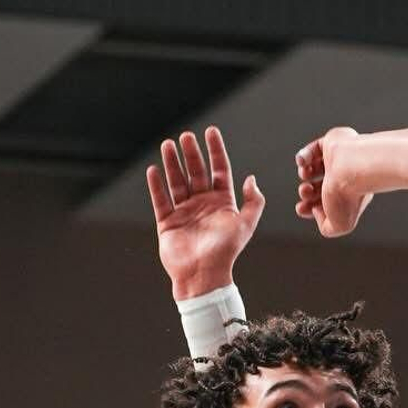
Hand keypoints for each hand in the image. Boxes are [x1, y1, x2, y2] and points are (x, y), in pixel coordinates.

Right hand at [147, 127, 264, 298]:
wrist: (204, 276)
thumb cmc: (226, 252)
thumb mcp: (246, 225)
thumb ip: (254, 201)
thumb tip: (251, 178)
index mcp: (222, 202)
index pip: (219, 169)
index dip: (216, 150)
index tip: (211, 131)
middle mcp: (202, 204)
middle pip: (196, 172)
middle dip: (191, 153)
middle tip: (186, 136)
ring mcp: (184, 212)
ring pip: (177, 181)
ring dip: (172, 163)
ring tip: (167, 144)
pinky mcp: (167, 223)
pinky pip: (161, 200)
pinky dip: (156, 186)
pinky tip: (154, 170)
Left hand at [296, 127, 371, 237]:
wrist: (353, 168)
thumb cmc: (349, 197)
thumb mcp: (339, 225)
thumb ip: (327, 227)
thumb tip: (316, 212)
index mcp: (350, 195)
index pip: (327, 203)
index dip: (310, 207)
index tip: (301, 209)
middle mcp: (346, 177)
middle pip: (319, 186)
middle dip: (306, 192)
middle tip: (304, 192)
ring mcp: (340, 160)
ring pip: (316, 167)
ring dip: (304, 173)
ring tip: (305, 175)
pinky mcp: (334, 142)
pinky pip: (315, 148)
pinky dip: (303, 156)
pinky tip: (301, 161)